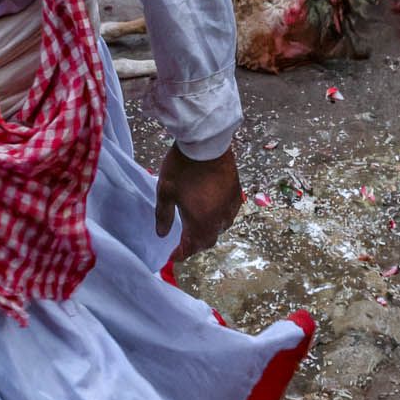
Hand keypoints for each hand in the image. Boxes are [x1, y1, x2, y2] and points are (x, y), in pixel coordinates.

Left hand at [154, 144, 241, 260]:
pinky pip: (229, 214)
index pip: (191, 247)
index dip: (181, 254)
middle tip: (183, 243)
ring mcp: (230, 206)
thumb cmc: (183, 167)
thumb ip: (164, 216)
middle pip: (208, 240)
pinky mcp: (237, 193)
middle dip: (195, 245)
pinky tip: (213, 212)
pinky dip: (219, 218)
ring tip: (197, 228)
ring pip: (220, 228)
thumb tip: (162, 234)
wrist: (207, 143)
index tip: (172, 256)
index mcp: (200, 222)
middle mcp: (218, 219)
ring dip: (208, 232)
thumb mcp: (166, 191)